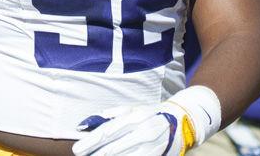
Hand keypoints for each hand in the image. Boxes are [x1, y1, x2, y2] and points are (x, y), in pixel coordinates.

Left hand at [73, 103, 194, 155]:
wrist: (181, 121)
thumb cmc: (151, 114)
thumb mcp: (134, 108)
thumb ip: (114, 114)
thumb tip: (94, 119)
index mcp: (136, 117)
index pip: (109, 130)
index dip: (91, 141)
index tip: (78, 148)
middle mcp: (143, 131)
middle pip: (113, 147)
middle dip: (95, 153)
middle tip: (80, 155)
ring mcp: (151, 146)